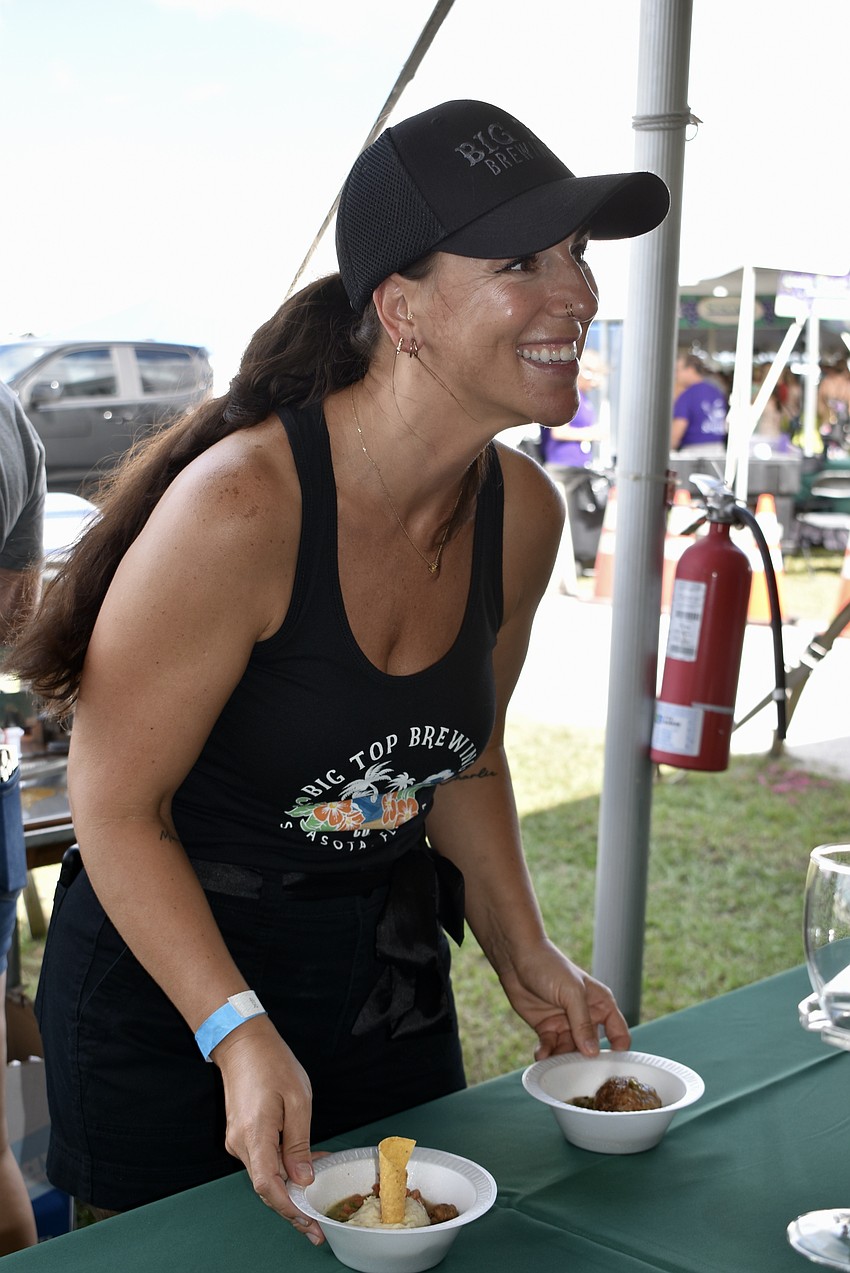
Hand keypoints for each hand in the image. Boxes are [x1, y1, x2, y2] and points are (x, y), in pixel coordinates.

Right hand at [213, 1016, 324, 1244]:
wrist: (242, 1043)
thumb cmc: (272, 1064)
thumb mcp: (297, 1099)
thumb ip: (299, 1142)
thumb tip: (302, 1178)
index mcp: (255, 1135)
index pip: (268, 1186)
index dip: (288, 1208)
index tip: (308, 1223)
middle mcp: (240, 1144)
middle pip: (265, 1187)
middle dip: (291, 1208)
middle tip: (315, 1227)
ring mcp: (237, 1140)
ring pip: (263, 1175)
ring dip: (288, 1187)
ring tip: (316, 1192)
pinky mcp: (240, 1135)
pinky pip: (261, 1160)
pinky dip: (280, 1169)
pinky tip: (302, 1166)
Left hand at [498, 939, 630, 1059]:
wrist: (516, 958)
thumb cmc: (550, 966)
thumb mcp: (572, 992)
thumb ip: (583, 1022)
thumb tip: (592, 1052)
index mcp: (600, 1004)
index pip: (618, 1032)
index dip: (618, 1051)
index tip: (610, 1069)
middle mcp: (585, 1016)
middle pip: (592, 1048)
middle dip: (584, 1061)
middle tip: (576, 1073)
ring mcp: (566, 1023)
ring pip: (570, 1051)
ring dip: (562, 1060)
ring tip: (554, 1066)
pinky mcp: (547, 1028)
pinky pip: (551, 1048)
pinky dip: (547, 1054)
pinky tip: (541, 1055)